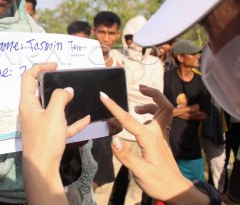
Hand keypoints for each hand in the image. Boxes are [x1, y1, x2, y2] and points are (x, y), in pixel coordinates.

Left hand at [19, 63, 89, 204]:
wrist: (42, 167)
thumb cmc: (45, 138)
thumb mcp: (54, 114)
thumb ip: (61, 97)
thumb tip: (67, 90)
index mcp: (28, 102)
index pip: (28, 77)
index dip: (40, 67)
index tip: (55, 66)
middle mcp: (31, 110)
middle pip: (38, 90)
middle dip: (51, 83)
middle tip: (64, 77)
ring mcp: (39, 123)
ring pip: (50, 107)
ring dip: (63, 101)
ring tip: (75, 95)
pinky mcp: (47, 134)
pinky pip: (60, 123)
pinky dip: (71, 121)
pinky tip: (86, 119)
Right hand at [100, 85, 194, 201]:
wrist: (176, 191)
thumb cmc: (158, 182)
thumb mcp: (140, 172)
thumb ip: (126, 155)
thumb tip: (113, 139)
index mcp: (150, 139)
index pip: (129, 119)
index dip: (114, 107)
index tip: (103, 96)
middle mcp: (158, 133)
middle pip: (164, 106)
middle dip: (153, 93)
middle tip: (140, 87)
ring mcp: (162, 136)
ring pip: (165, 111)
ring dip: (153, 102)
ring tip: (137, 106)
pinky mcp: (163, 140)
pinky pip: (162, 120)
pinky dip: (153, 113)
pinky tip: (142, 120)